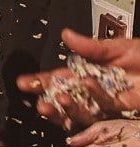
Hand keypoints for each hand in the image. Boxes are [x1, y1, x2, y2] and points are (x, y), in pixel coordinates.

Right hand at [18, 30, 139, 128]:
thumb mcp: (119, 48)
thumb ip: (91, 46)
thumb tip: (65, 34)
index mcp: (89, 73)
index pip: (60, 79)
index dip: (41, 81)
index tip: (24, 83)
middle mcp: (94, 91)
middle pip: (66, 99)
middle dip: (50, 102)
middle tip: (38, 102)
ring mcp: (107, 103)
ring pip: (81, 112)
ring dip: (65, 109)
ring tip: (53, 102)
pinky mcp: (122, 110)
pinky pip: (102, 108)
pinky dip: (92, 98)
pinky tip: (83, 87)